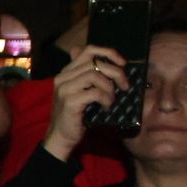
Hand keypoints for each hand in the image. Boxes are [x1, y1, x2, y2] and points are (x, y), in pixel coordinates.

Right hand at [41, 44, 129, 160]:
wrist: (61, 137)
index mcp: (66, 72)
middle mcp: (62, 77)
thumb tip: (102, 61)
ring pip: (95, 76)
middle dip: (116, 73)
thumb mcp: (82, 92)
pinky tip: (106, 107)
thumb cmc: (75, 115)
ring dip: (110, 88)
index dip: (108, 52)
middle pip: (95, 63)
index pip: (88, 50)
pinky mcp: (69, 101)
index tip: (122, 63)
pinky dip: (106, 99)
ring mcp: (64, 88)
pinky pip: (95, 93)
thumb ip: (88, 77)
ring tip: (112, 99)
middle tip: (124, 86)